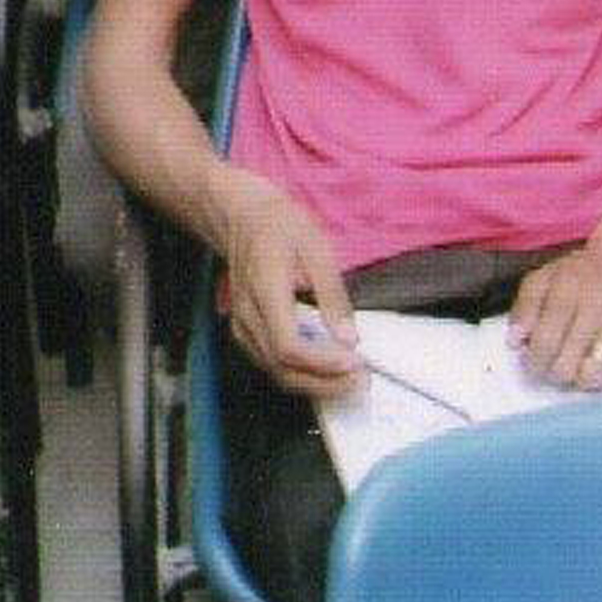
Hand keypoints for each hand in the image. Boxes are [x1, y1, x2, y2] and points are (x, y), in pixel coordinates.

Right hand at [211, 176, 363, 401]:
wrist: (241, 217)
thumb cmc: (279, 225)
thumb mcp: (317, 248)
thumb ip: (332, 295)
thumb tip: (349, 337)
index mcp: (264, 291)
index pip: (288, 345)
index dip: (322, 363)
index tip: (354, 364)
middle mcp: (247, 315)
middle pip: (282, 368)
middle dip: (323, 383)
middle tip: (360, 381)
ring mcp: (242, 326)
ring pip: (275, 372)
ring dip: (314, 384)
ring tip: (349, 380)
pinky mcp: (245, 331)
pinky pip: (271, 363)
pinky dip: (300, 373)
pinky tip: (326, 370)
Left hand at [508, 225, 601, 392]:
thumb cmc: (578, 277)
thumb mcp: (542, 279)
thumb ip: (523, 309)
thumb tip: (515, 341)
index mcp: (569, 290)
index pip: (545, 341)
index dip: (533, 361)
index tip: (533, 361)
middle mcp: (598, 306)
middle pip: (565, 365)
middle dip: (552, 372)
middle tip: (553, 365)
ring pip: (592, 376)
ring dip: (578, 379)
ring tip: (576, 366)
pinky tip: (599, 369)